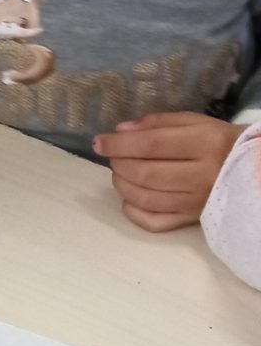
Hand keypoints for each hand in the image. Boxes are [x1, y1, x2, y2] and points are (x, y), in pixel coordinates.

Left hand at [96, 112, 244, 231]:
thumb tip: (119, 131)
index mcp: (204, 144)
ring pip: (146, 199)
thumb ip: (157, 123)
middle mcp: (201, 176)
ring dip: (122, 185)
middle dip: (119, 163)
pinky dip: (133, 212)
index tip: (99, 142)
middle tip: (113, 156)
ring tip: (120, 173)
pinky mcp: (193, 220)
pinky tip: (129, 199)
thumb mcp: (194, 122)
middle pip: (145, 173)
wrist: (253, 172)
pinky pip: (155, 222)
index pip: (151, 145)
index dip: (119, 144)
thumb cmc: (219, 141)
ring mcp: (196, 202)